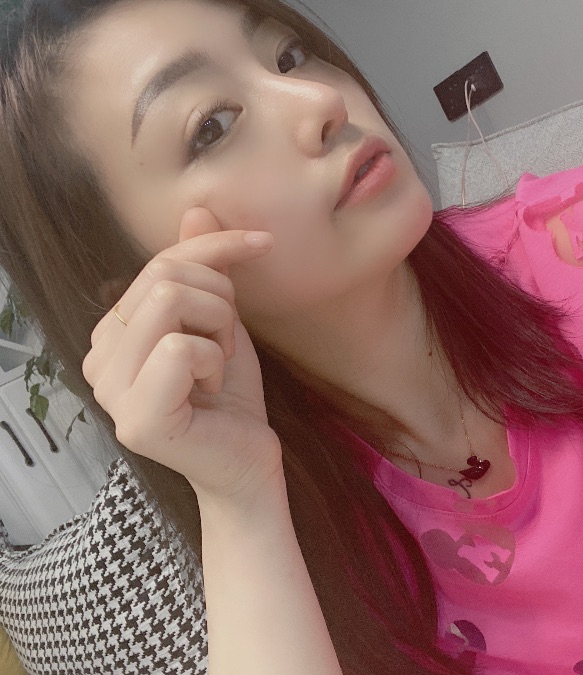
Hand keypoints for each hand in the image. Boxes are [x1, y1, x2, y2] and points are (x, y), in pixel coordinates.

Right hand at [83, 207, 281, 501]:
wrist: (249, 460)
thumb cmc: (232, 395)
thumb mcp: (221, 320)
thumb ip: (202, 269)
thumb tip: (196, 208)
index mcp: (113, 333)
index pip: (160, 263)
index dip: (216, 247)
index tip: (263, 244)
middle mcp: (97, 358)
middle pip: (166, 276)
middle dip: (221, 301)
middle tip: (228, 346)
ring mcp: (109, 391)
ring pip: (171, 301)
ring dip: (219, 329)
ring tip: (219, 367)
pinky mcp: (136, 418)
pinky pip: (182, 348)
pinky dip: (216, 363)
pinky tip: (212, 393)